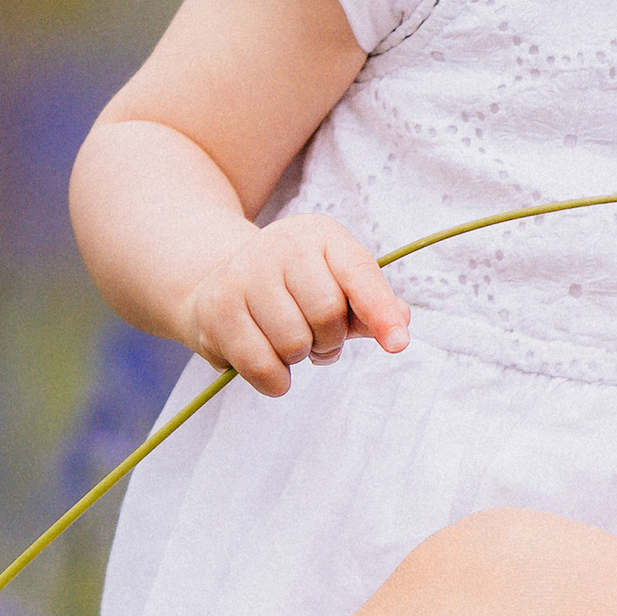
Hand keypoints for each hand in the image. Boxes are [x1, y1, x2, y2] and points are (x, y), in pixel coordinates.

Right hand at [177, 215, 411, 397]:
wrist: (221, 281)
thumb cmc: (296, 289)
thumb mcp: (338, 285)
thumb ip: (372, 306)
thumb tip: (400, 323)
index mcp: (321, 235)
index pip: (359, 274)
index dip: (380, 311)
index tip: (398, 344)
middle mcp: (280, 245)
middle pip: (327, 314)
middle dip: (331, 341)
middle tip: (320, 341)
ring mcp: (243, 274)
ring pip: (293, 343)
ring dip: (300, 358)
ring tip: (292, 344)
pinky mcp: (216, 310)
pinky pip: (261, 366)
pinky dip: (276, 380)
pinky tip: (272, 365)